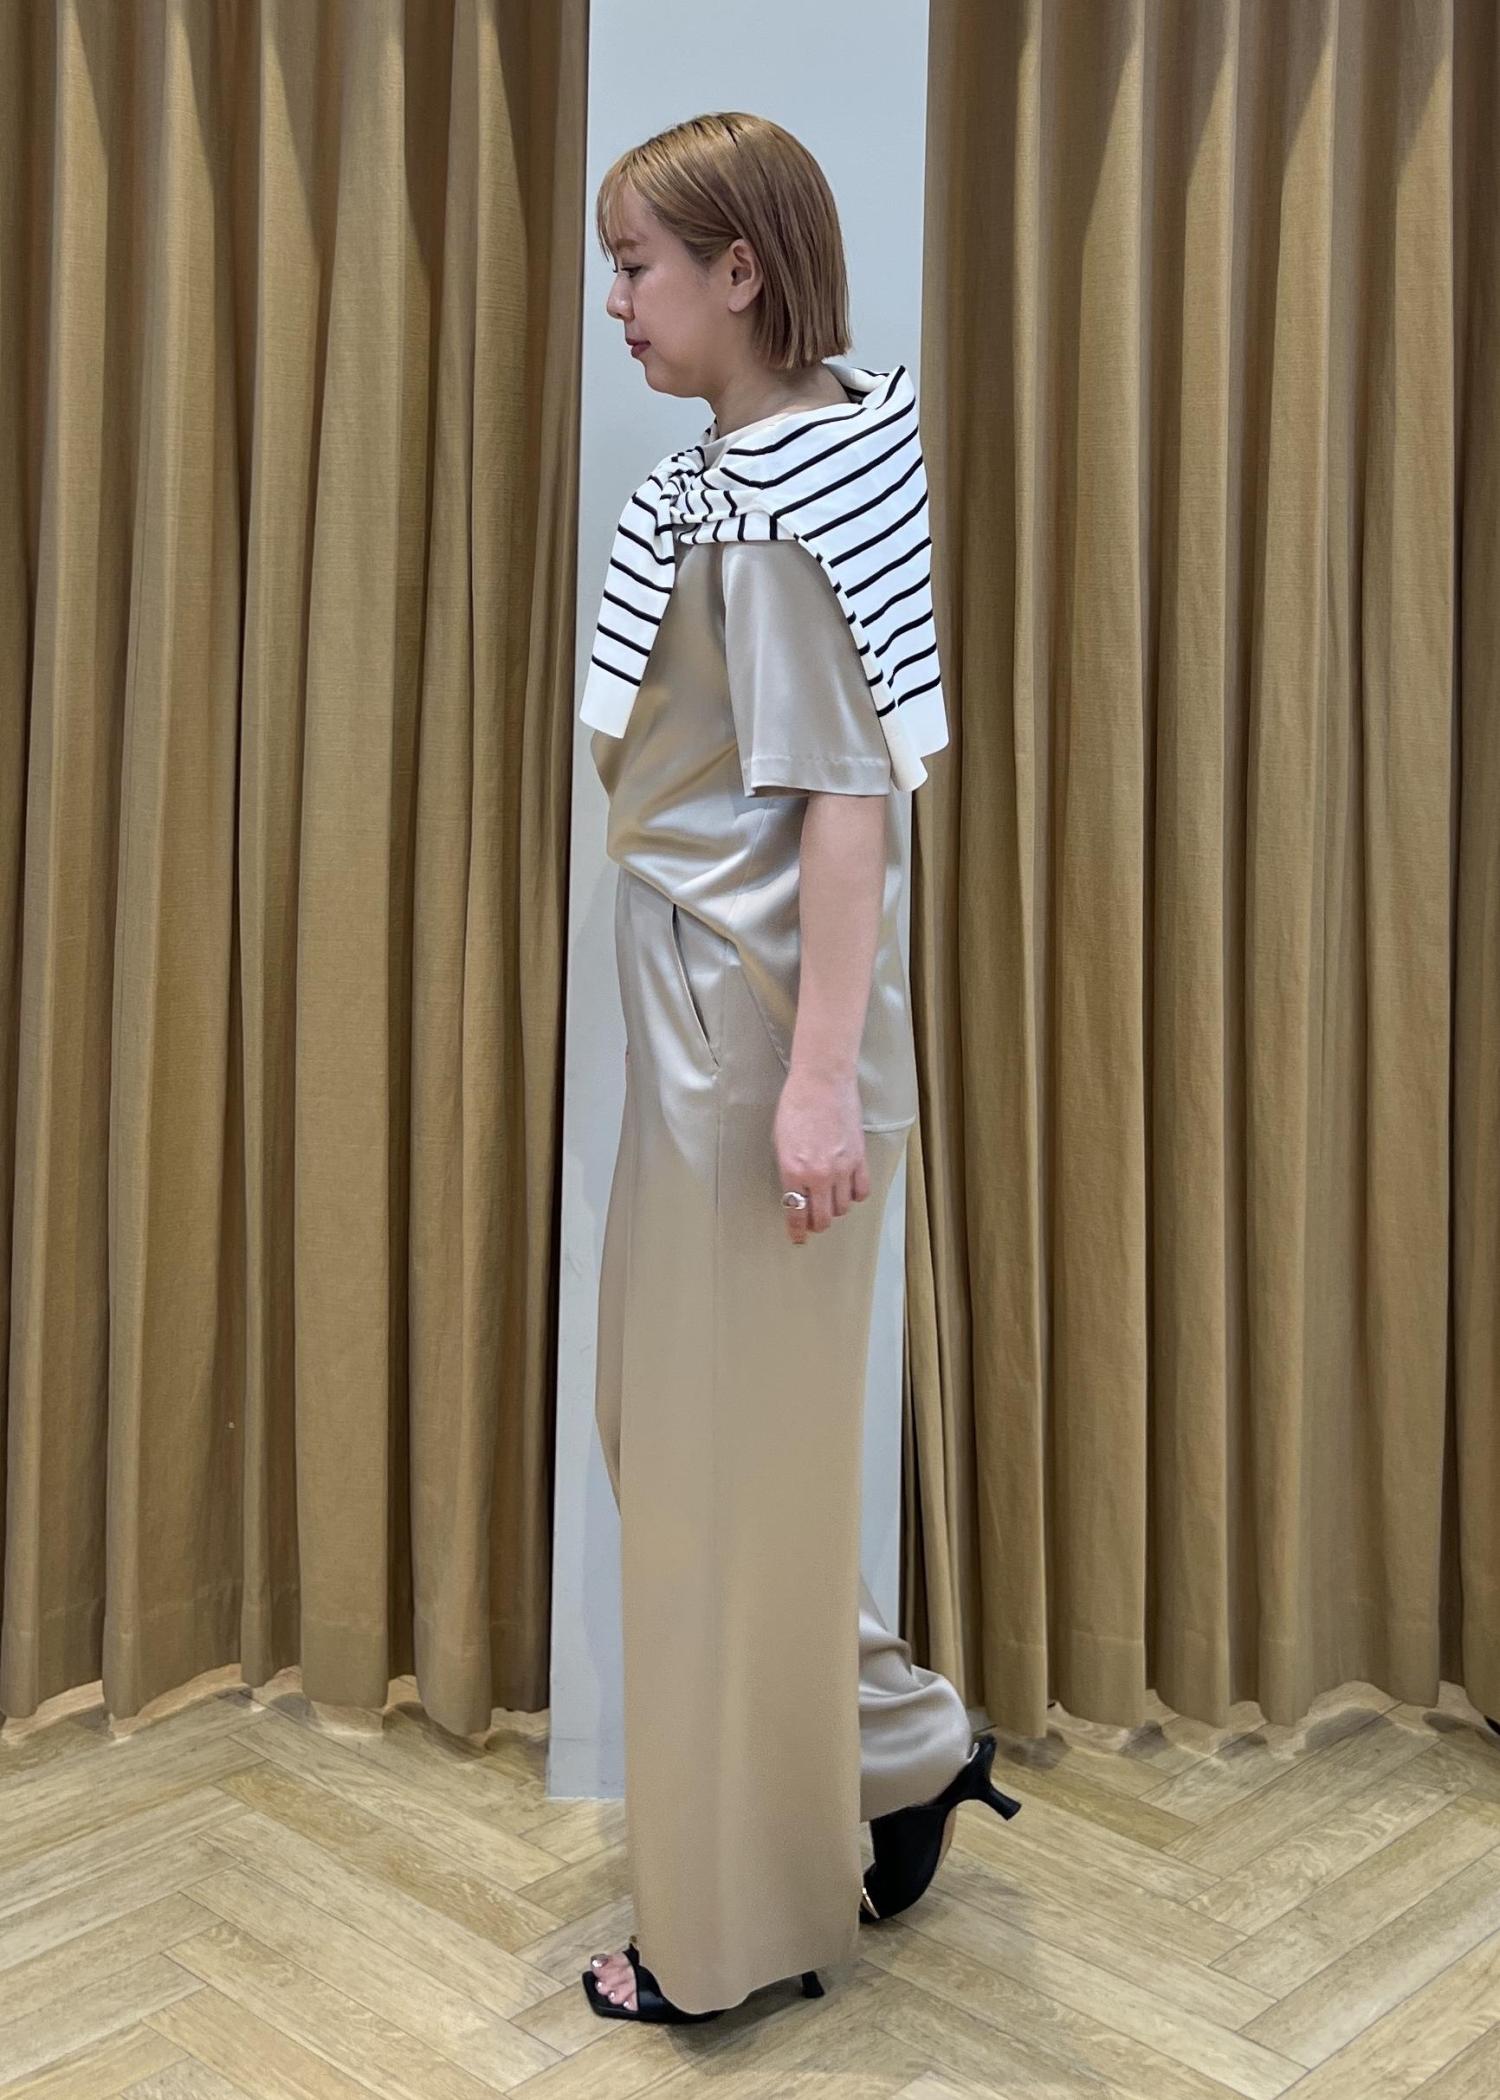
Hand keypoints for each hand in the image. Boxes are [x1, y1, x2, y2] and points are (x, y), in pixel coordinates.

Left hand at [773, 1064, 870, 1244]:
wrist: (822, 1082)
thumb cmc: (796, 1105)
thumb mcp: (780, 1141)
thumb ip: (788, 1170)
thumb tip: (795, 1190)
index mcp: (792, 1171)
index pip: (796, 1213)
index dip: (797, 1231)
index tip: (798, 1238)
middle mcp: (818, 1175)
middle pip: (822, 1217)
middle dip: (816, 1225)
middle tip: (813, 1223)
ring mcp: (842, 1168)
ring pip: (842, 1207)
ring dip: (835, 1210)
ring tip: (830, 1204)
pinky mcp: (859, 1158)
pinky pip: (861, 1190)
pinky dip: (855, 1196)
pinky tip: (848, 1192)